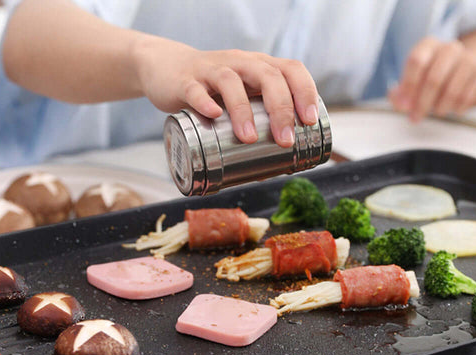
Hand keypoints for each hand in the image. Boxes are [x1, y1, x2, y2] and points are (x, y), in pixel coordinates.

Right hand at [133, 35, 318, 146]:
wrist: (165, 69)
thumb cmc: (211, 91)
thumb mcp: (239, 98)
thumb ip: (254, 127)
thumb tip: (270, 170)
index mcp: (257, 67)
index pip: (289, 69)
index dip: (304, 92)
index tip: (309, 122)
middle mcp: (239, 63)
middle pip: (266, 76)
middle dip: (281, 108)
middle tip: (285, 140)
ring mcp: (210, 70)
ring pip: (230, 81)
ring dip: (243, 109)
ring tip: (249, 138)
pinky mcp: (184, 81)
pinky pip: (194, 89)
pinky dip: (204, 101)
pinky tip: (213, 115)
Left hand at [389, 37, 475, 121]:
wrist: (468, 66)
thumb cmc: (433, 76)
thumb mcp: (414, 80)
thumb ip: (400, 93)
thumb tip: (397, 100)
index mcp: (429, 46)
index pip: (416, 61)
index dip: (408, 85)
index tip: (404, 104)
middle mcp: (450, 49)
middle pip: (433, 79)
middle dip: (422, 104)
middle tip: (415, 117)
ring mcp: (468, 59)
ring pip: (451, 91)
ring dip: (440, 108)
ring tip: (436, 111)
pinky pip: (467, 97)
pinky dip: (457, 108)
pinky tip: (453, 108)